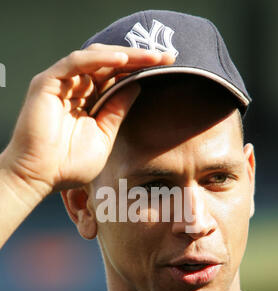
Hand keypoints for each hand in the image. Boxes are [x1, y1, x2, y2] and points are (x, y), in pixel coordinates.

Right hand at [1, 44, 174, 197]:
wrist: (39, 177)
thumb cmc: (68, 166)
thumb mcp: (103, 137)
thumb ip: (116, 111)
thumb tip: (136, 87)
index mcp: (88, 102)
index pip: (116, 78)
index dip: (140, 70)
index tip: (168, 67)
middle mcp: (75, 89)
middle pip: (109, 64)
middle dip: (139, 58)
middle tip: (167, 57)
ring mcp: (61, 84)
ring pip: (96, 58)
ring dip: (125, 55)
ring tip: (152, 57)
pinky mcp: (47, 83)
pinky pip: (76, 63)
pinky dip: (99, 60)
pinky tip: (123, 60)